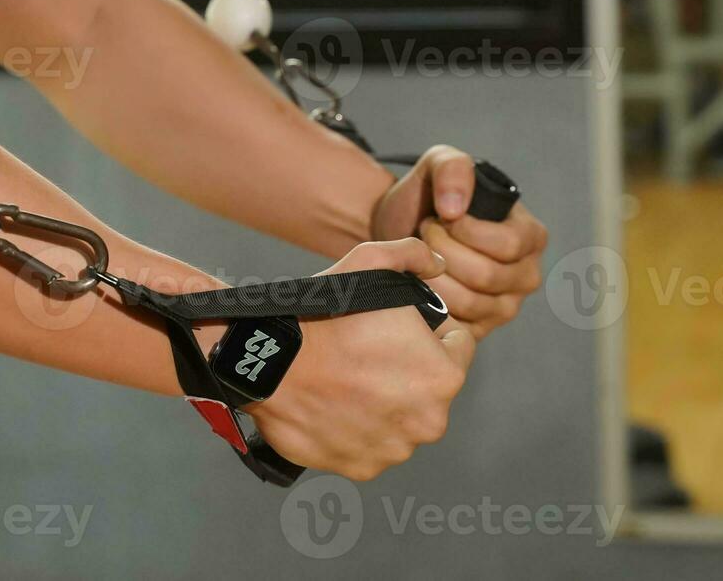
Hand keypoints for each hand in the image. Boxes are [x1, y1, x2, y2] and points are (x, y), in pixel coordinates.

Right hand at [248, 238, 474, 479]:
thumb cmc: (321, 312)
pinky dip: (356, 428)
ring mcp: (395, 450)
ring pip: (401, 419)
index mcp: (444, 375)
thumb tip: (439, 265)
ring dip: (383, 402)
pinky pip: (370, 444)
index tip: (396, 327)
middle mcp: (430, 420)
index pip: (457, 346)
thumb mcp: (370, 260)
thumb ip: (415, 255)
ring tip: (346, 377)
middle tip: (366, 350)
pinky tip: (333, 404)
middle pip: (429, 387)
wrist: (265, 362)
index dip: (429, 331)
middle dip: (407, 370)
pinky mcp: (363, 468)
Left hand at [370, 145, 545, 338]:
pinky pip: (455, 324)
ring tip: (421, 254)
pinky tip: (418, 280)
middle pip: (487, 275)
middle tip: (424, 234)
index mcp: (530, 236)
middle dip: (443, 251)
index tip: (439, 216)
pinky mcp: (479, 329)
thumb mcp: (438, 165)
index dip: (464, 231)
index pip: (507, 244)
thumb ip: (452, 169)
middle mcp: (526, 275)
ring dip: (432, 275)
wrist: (399, 231)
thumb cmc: (428, 198)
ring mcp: (504, 307)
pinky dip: (429, 301)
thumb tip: (455, 209)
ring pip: (469, 301)